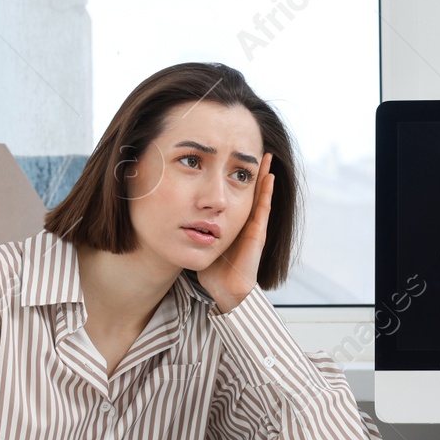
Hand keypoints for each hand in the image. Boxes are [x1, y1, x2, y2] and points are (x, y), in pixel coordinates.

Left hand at [197, 152, 272, 312]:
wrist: (226, 289)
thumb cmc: (213, 271)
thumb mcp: (199, 242)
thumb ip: (191, 229)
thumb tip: (169, 215)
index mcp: (232, 223)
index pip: (235, 195)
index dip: (235, 177)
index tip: (231, 159)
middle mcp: (245, 223)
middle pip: (250, 191)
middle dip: (251, 171)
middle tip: (255, 150)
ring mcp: (254, 227)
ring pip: (260, 195)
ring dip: (263, 176)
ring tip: (266, 156)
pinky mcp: (257, 233)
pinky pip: (263, 208)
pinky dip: (266, 192)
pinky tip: (269, 177)